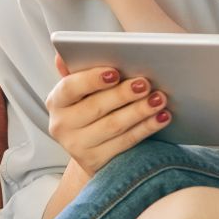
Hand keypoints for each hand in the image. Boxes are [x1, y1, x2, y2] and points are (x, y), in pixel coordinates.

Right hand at [45, 53, 170, 176]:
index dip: (92, 79)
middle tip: (146, 84)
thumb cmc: (90, 106)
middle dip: (123, 94)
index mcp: (57, 101)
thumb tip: (61, 55)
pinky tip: (161, 117)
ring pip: (113, 126)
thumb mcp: (81, 90)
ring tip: (159, 99)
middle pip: (95, 108)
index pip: (70, 87)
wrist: (91, 146)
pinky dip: (146, 129)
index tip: (115, 72)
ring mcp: (77, 147)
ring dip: (139, 111)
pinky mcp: (96, 162)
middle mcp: (61, 125)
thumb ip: (76, 71)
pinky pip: (126, 143)